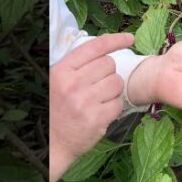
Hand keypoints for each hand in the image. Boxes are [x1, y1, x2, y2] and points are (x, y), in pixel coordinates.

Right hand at [49, 32, 132, 181]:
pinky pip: (118, 103)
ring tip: (98, 100)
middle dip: (108, 73)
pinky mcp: (96, 118)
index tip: (129, 38)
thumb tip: (107, 45)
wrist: (52, 142)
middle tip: (97, 86)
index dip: (115, 40)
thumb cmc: (57, 108)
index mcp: (61, 70)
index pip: (94, 47)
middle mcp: (72, 84)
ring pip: (117, 82)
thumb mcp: (58, 80)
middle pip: (109, 64)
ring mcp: (84, 101)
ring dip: (113, 90)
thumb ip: (78, 64)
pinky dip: (113, 108)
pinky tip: (100, 113)